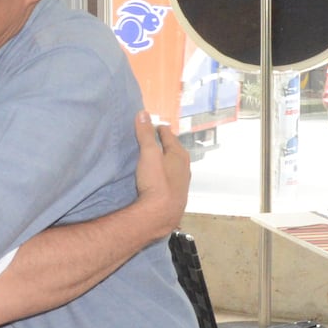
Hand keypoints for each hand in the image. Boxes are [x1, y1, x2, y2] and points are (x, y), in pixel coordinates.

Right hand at [133, 111, 189, 238]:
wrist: (161, 214)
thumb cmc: (156, 181)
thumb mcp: (148, 153)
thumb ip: (145, 134)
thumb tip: (143, 113)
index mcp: (179, 154)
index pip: (169, 137)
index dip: (161, 130)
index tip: (155, 126)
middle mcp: (184, 168)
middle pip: (175, 151)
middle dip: (166, 145)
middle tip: (155, 140)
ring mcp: (182, 183)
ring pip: (175, 167)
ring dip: (167, 161)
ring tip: (157, 158)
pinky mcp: (176, 197)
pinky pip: (171, 180)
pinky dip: (166, 175)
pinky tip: (160, 179)